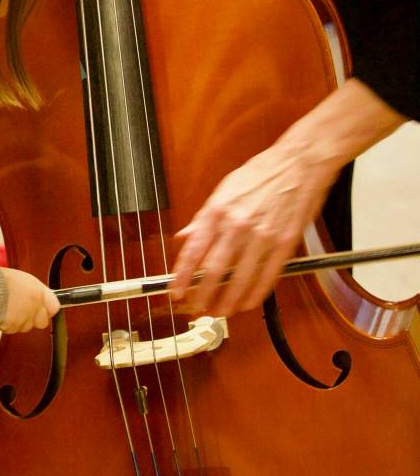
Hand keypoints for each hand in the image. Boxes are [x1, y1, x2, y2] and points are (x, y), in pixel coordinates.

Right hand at [0, 267, 59, 332]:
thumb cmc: (1, 280)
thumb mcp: (23, 279)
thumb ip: (34, 290)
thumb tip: (38, 296)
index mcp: (39, 292)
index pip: (54, 307)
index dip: (47, 309)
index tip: (43, 308)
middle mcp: (35, 306)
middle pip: (42, 322)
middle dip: (35, 319)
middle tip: (25, 311)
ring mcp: (25, 318)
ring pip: (26, 326)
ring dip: (20, 322)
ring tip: (9, 310)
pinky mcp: (13, 327)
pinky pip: (13, 329)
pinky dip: (8, 324)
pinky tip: (2, 314)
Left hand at [169, 143, 336, 316]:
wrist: (299, 164)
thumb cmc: (262, 173)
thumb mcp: (224, 189)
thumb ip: (204, 217)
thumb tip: (185, 237)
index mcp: (218, 210)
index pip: (194, 251)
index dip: (182, 276)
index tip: (176, 292)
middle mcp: (237, 225)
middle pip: (214, 270)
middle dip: (202, 295)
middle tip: (196, 308)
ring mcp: (263, 236)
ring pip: (241, 279)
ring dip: (228, 301)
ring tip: (219, 312)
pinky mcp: (285, 243)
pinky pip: (268, 276)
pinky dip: (256, 294)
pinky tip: (247, 303)